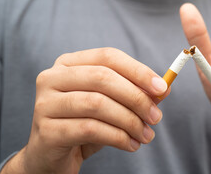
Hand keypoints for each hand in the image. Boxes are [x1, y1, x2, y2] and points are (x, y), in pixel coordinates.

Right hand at [2, 48, 168, 173]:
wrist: (52, 155)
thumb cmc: (85, 124)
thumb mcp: (112, 104)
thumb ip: (135, 93)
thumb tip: (165, 88)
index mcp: (69, 63)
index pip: (108, 56)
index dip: (138, 70)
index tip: (162, 88)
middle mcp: (52, 77)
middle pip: (103, 77)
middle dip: (136, 98)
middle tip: (156, 117)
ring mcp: (45, 103)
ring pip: (98, 104)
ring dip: (130, 121)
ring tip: (145, 135)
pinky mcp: (46, 130)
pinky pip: (91, 129)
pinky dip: (118, 137)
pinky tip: (131, 145)